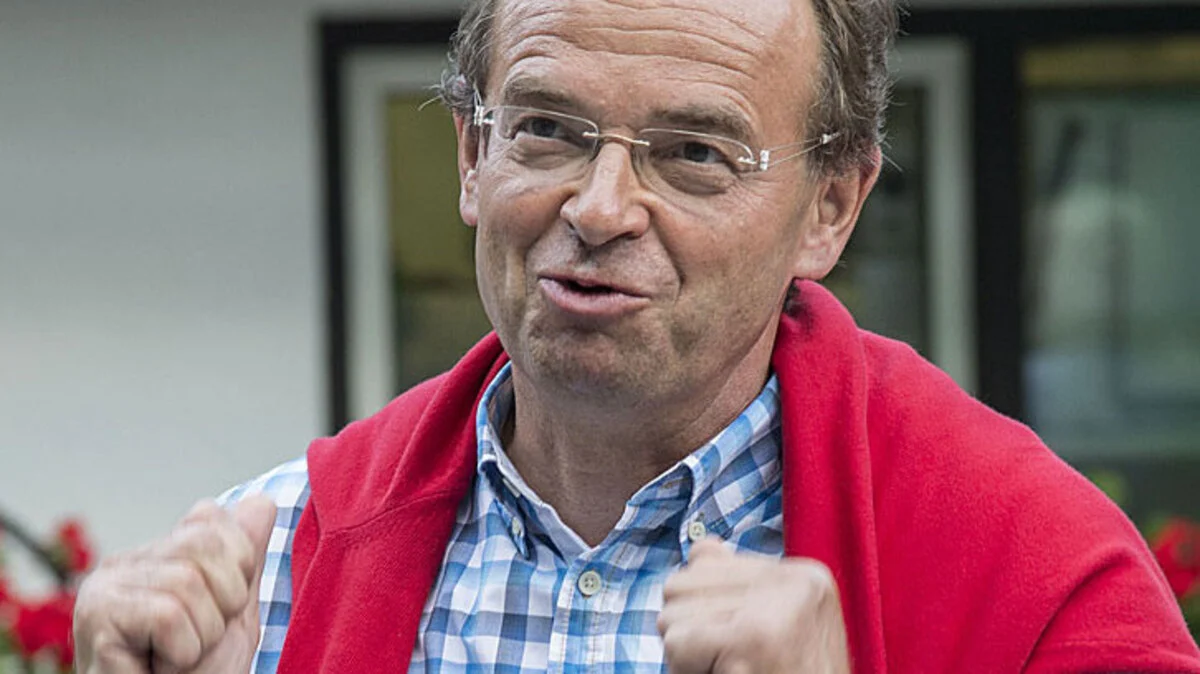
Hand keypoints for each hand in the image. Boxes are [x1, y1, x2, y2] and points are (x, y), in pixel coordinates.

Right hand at [73, 495, 276, 673]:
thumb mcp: (233, 613)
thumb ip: (244, 559)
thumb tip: (262, 501)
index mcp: (155, 555)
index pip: (211, 518)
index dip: (236, 571)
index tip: (218, 615)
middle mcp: (122, 563)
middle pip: (204, 544)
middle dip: (223, 603)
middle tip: (197, 642)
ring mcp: (103, 588)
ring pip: (188, 582)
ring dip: (202, 635)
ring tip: (178, 659)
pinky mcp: (96, 617)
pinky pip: (168, 614)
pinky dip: (182, 651)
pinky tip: (162, 668)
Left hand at [658, 538, 849, 673]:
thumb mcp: (778, 625)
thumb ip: (739, 585)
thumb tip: (700, 548)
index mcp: (803, 575)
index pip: (701, 561)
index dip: (701, 610)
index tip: (737, 642)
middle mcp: (795, 582)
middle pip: (679, 585)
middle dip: (688, 630)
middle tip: (727, 662)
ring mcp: (775, 609)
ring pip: (671, 616)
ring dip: (686, 657)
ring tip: (730, 671)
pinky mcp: (753, 640)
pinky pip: (678, 644)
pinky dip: (688, 671)